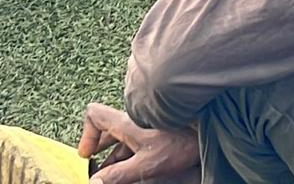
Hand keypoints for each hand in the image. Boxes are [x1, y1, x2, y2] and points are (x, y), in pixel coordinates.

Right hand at [77, 104, 198, 182]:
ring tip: (112, 174)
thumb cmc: (179, 144)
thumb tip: (94, 183)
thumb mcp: (145, 165)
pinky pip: (135, 141)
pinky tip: (132, 170)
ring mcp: (145, 126)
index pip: (94, 116)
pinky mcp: (157, 132)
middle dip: (99, 150)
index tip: (87, 155)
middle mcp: (132, 121)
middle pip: (107, 129)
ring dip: (114, 155)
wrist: (206, 134)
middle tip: (96, 168)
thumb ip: (118, 174)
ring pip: (122, 137)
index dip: (87, 134)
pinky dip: (128, 154)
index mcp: (125, 123)